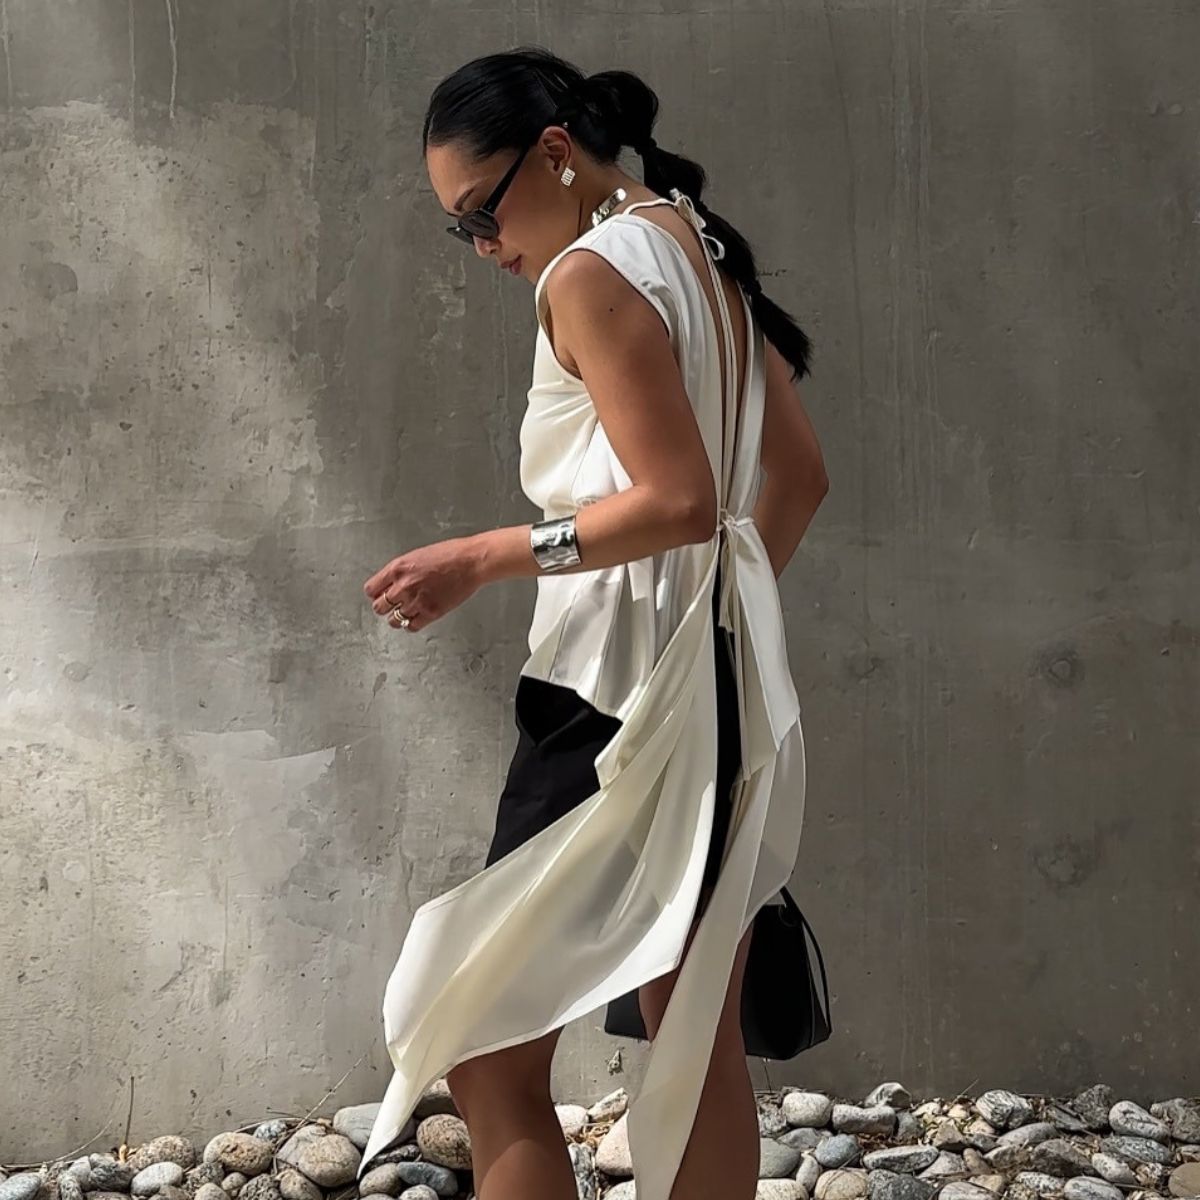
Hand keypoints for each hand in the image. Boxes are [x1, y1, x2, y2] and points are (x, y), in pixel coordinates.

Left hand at [363, 536, 483, 632]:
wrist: (471, 562)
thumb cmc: (450, 554)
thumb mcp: (416, 556)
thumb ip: (401, 571)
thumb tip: (391, 584)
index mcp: (397, 568)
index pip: (371, 589)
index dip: (376, 593)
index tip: (380, 595)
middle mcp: (403, 586)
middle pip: (379, 607)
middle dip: (385, 606)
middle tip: (392, 605)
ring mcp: (416, 601)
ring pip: (394, 620)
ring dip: (398, 617)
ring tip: (406, 612)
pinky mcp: (431, 612)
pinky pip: (412, 626)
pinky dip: (412, 624)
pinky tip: (417, 618)